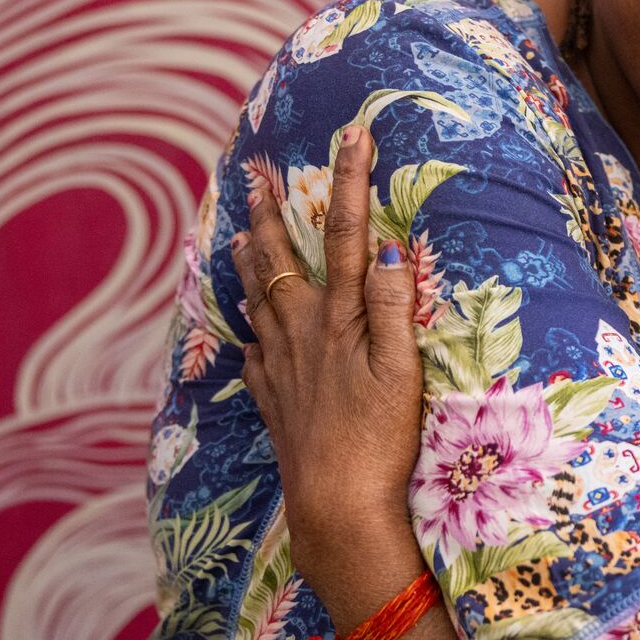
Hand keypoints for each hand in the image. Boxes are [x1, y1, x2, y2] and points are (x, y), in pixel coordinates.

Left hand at [232, 124, 424, 576]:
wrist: (336, 505)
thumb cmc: (379, 440)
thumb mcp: (401, 372)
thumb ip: (391, 308)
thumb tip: (386, 249)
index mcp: (337, 319)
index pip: (344, 235)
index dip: (349, 181)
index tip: (353, 135)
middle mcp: (302, 334)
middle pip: (281, 260)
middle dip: (270, 215)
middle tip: (254, 178)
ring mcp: (282, 368)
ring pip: (259, 301)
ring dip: (249, 262)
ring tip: (237, 235)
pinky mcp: (275, 402)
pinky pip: (253, 354)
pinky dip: (250, 329)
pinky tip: (248, 328)